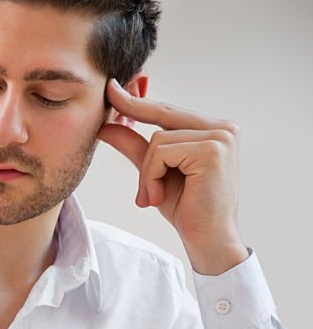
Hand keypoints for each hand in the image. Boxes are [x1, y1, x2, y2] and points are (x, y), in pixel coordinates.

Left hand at [97, 78, 248, 274]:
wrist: (206, 240)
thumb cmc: (185, 208)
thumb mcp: (154, 172)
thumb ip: (135, 146)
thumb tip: (106, 124)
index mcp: (213, 130)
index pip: (167, 110)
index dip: (137, 102)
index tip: (111, 88)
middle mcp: (222, 128)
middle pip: (161, 118)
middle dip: (140, 143)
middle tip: (116, 146)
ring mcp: (221, 136)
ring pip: (157, 140)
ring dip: (147, 173)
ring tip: (154, 197)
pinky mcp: (213, 149)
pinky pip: (161, 153)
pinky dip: (151, 177)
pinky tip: (159, 197)